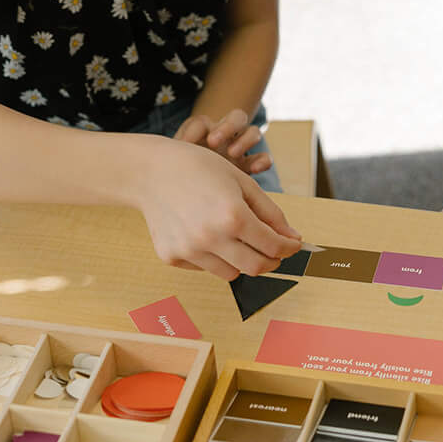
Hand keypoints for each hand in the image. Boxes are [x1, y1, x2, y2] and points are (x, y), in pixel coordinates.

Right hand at [136, 136, 302, 279]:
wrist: (150, 171)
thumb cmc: (197, 168)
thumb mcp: (241, 181)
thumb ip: (270, 212)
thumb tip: (291, 238)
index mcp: (233, 216)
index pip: (273, 246)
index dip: (288, 248)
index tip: (292, 245)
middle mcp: (211, 238)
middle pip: (256, 268)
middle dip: (271, 261)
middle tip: (272, 251)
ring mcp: (189, 251)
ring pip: (230, 273)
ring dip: (240, 260)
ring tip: (232, 236)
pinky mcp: (172, 257)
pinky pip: (204, 268)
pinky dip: (212, 257)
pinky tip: (202, 232)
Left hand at [173, 107, 272, 176]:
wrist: (195, 191)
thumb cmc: (182, 172)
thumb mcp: (177, 160)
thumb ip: (177, 152)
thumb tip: (181, 145)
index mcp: (203, 131)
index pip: (202, 122)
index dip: (196, 129)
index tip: (186, 143)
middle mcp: (225, 135)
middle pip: (236, 117)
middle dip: (227, 126)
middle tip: (214, 141)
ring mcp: (240, 148)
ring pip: (253, 132)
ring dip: (245, 140)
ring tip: (233, 154)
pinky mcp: (250, 165)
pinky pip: (264, 157)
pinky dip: (262, 161)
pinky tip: (254, 169)